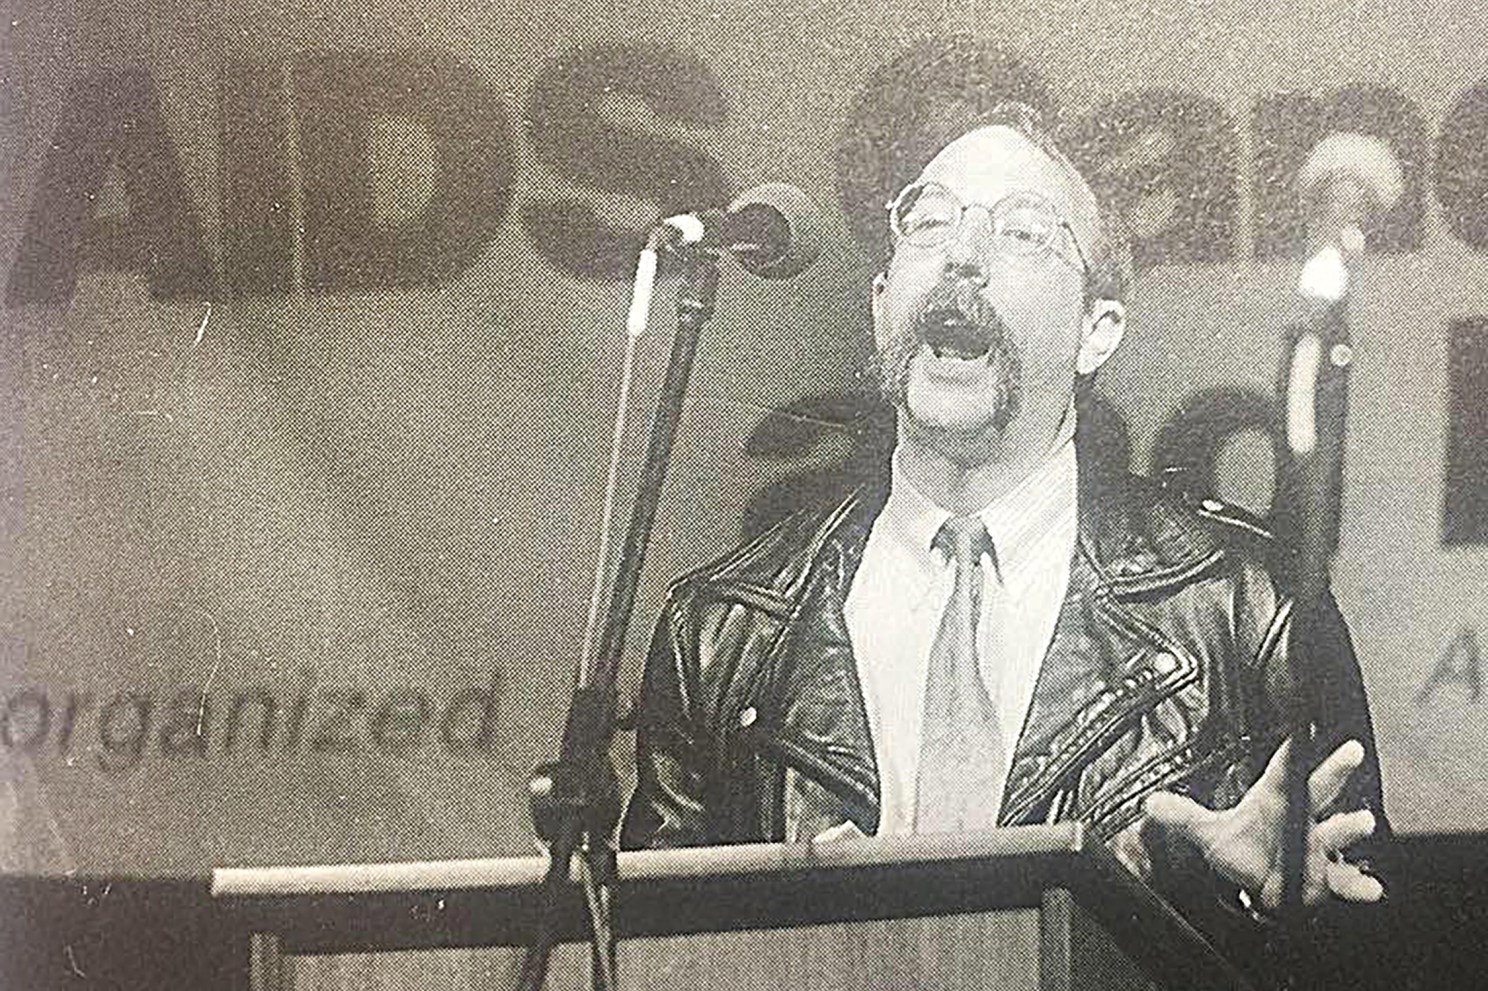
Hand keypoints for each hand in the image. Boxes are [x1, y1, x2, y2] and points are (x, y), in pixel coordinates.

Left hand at [1142, 738, 1382, 908]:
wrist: (1257, 885)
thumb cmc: (1242, 848)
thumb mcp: (1209, 833)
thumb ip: (1183, 816)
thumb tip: (1151, 804)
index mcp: (1276, 799)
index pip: (1283, 770)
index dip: (1291, 752)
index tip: (1300, 732)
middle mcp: (1301, 818)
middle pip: (1318, 789)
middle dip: (1334, 771)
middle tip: (1351, 753)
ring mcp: (1316, 846)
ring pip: (1335, 832)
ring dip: (1349, 827)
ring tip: (1361, 822)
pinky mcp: (1323, 875)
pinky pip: (1343, 879)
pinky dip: (1356, 883)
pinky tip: (1370, 887)